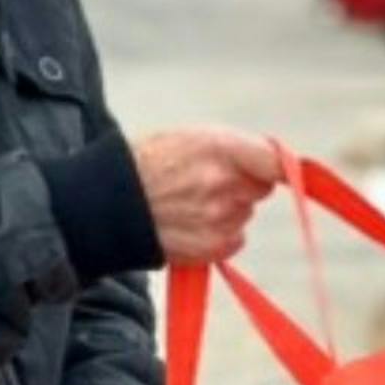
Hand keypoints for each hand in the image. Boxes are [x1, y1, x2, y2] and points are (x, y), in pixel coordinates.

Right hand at [134, 127, 282, 265]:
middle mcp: (224, 184)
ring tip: (188, 203)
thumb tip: (272, 160)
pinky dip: (218, 235)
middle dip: (244, 184)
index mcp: (219, 149)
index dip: (277, 166)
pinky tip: (188, 224)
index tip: (277, 169)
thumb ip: (233, 146)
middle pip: (260, 188)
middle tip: (209, 182)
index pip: (275, 162)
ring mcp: (219, 218)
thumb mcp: (189, 137)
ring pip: (244, 214)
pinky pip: (234, 240)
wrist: (106, 204)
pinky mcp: (212, 247)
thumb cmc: (148, 163)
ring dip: (227, 210)